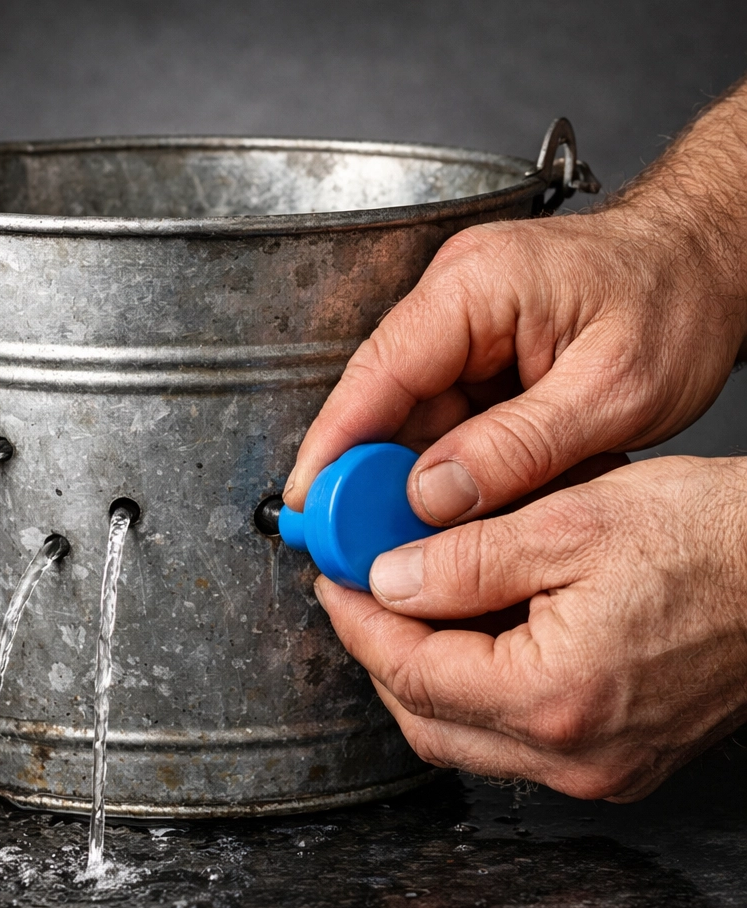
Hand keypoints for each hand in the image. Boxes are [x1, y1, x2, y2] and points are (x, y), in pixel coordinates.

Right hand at [284, 206, 746, 524]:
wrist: (710, 259)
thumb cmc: (678, 298)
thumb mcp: (614, 389)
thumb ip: (519, 446)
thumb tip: (433, 495)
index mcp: (478, 286)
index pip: (378, 370)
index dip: (334, 442)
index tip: (307, 501)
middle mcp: (456, 298)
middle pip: (383, 399)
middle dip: (367, 475)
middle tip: (355, 543)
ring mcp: (465, 324)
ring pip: (411, 416)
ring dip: (408, 478)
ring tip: (408, 539)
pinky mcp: (481, 350)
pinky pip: (444, 417)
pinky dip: (444, 466)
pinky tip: (451, 509)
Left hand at [313, 456, 746, 800]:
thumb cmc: (712, 541)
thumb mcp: (569, 523)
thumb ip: (463, 560)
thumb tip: (387, 580)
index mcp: (554, 698)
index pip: (410, 673)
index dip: (358, 624)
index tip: (334, 582)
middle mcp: (574, 758)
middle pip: (426, 720)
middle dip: (379, 655)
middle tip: (359, 595)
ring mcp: (598, 769)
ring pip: (465, 735)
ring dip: (423, 673)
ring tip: (408, 605)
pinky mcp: (616, 760)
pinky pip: (512, 736)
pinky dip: (474, 688)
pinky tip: (470, 633)